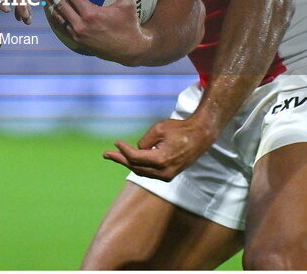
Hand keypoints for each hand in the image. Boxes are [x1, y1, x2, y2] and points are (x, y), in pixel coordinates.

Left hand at [45, 0, 148, 63]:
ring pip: (58, 16)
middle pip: (60, 4)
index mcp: (91, 14)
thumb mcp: (128, 5)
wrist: (127, 50)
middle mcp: (80, 24)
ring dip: (51, 3)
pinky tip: (53, 9)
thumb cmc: (128, 26)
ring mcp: (76, 33)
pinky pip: (61, 26)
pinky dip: (55, 16)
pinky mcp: (76, 40)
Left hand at [103, 117, 218, 181]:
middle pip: (135, 167)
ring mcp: (167, 175)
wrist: (200, 136)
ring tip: (114, 157)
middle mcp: (164, 172)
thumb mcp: (159, 129)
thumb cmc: (179, 130)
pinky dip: (138, 166)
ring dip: (127, 164)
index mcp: (161, 160)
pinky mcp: (169, 175)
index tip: (116, 142)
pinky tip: (129, 160)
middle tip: (106, 154)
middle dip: (120, 160)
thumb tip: (136, 150)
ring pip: (142, 172)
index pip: (135, 158)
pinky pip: (149, 172)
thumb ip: (145, 141)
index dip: (123, 150)